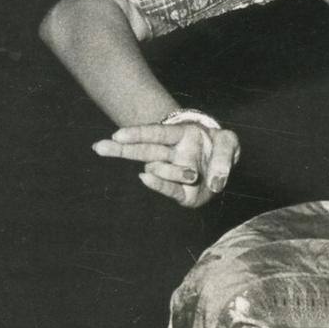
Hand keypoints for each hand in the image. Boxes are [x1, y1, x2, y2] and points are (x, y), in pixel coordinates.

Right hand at [91, 120, 240, 207]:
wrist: (223, 165)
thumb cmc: (221, 148)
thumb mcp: (229, 142)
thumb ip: (224, 156)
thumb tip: (215, 182)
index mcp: (180, 135)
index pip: (155, 133)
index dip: (138, 133)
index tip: (118, 134)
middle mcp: (171, 154)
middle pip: (143, 150)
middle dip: (122, 149)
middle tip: (99, 147)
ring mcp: (173, 172)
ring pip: (158, 169)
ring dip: (169, 171)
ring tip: (194, 174)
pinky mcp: (181, 194)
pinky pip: (168, 189)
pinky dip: (159, 184)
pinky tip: (145, 178)